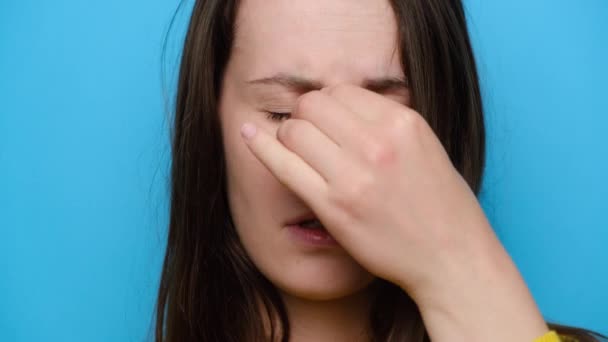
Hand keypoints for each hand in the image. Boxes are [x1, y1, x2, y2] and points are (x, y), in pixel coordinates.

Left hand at [240, 84, 547, 339]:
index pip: (342, 90)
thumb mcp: (424, 146)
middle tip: (309, 133)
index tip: (325, 119)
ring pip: (294, 129)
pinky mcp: (333, 206)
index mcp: (403, 122)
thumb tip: (340, 103)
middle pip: (313, 104)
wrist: (451, 257)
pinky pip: (283, 164)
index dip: (328, 103)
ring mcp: (354, 175)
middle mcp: (378, 142)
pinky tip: (249, 136)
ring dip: (289, 133)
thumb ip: (385, 121)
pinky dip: (262, 147)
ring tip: (298, 149)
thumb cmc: (440, 204)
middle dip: (305, 114)